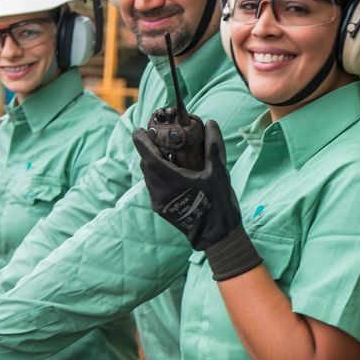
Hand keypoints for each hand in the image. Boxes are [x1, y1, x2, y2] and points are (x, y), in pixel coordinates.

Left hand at [133, 120, 260, 279]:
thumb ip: (213, 147)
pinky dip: (157, 176)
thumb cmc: (219, 204)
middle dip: (148, 150)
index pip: (148, 156)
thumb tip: (210, 123)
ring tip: (165, 154)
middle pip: (146, 165)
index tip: (140, 129)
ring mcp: (159, 202)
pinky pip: (153, 187)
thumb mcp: (219, 173)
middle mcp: (160, 192)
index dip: (141, 141)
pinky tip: (172, 173)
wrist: (217, 236)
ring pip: (148, 177)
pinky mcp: (161, 210)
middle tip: (157, 137)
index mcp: (172, 181)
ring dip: (152, 163)